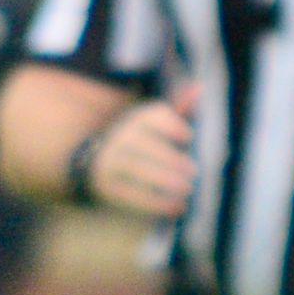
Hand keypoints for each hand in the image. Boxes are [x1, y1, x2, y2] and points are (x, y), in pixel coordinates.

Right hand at [79, 85, 198, 219]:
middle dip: (170, 158)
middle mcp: (120, 137)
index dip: (171, 124)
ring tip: (188, 190)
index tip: (188, 137)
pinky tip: (178, 208)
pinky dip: (157, 203)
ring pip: (138, 169)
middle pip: (146, 144)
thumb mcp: (153, 124)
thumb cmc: (139, 142)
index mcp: (136, 119)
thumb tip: (199, 87)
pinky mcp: (107, 186)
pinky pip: (132, 195)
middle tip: (193, 171)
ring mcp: (110, 161)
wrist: (94, 165)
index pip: (153, 115)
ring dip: (165, 180)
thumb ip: (177, 109)